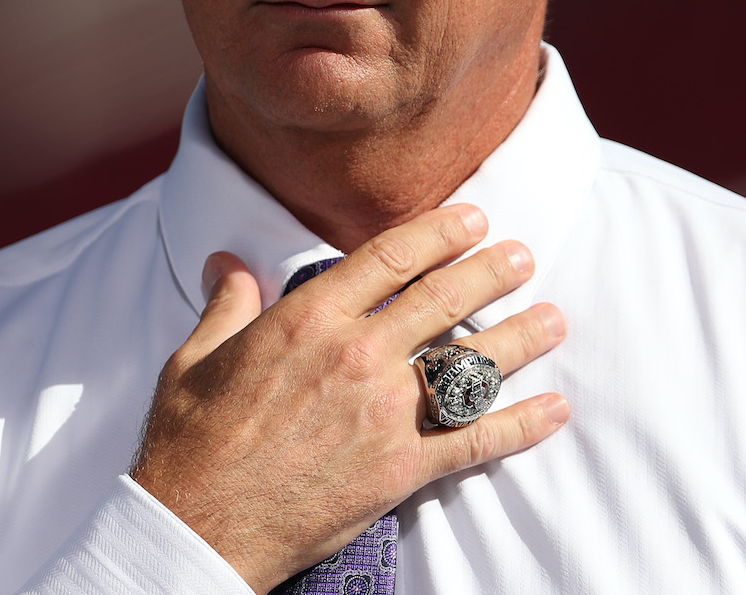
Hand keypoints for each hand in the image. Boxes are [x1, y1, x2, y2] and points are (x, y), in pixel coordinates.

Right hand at [129, 203, 568, 591]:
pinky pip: (476, 442)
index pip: (391, 257)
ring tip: (554, 319)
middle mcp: (356, 357)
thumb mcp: (196, 357)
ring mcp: (384, 415)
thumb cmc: (191, 443)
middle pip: (443, 300)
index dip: (439, 232)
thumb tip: (228, 262)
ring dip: (520, 339)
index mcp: (308, 320)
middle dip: (492, 272)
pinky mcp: (401, 471)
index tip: (473, 219)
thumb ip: (228, 302)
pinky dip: (522, 426)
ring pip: (470, 366)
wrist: (199, 526)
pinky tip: (554, 410)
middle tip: (523, 256)